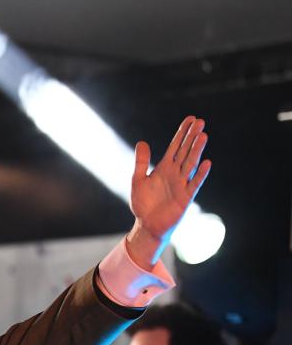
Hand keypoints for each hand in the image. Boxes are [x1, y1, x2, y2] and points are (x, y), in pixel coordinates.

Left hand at [126, 116, 211, 266]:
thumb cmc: (143, 204)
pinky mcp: (185, 197)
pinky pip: (194, 183)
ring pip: (191, 163)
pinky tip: (206, 163)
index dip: (182, 133)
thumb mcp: (138, 180)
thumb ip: (141, 162)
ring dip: (197, 150)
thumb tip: (142, 142)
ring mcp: (181, 184)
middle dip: (192, 137)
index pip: (175, 147)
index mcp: (164, 168)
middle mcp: (175, 174)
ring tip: (203, 136)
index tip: (190, 119)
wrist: (147, 225)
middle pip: (185, 151)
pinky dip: (200, 174)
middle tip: (200, 121)